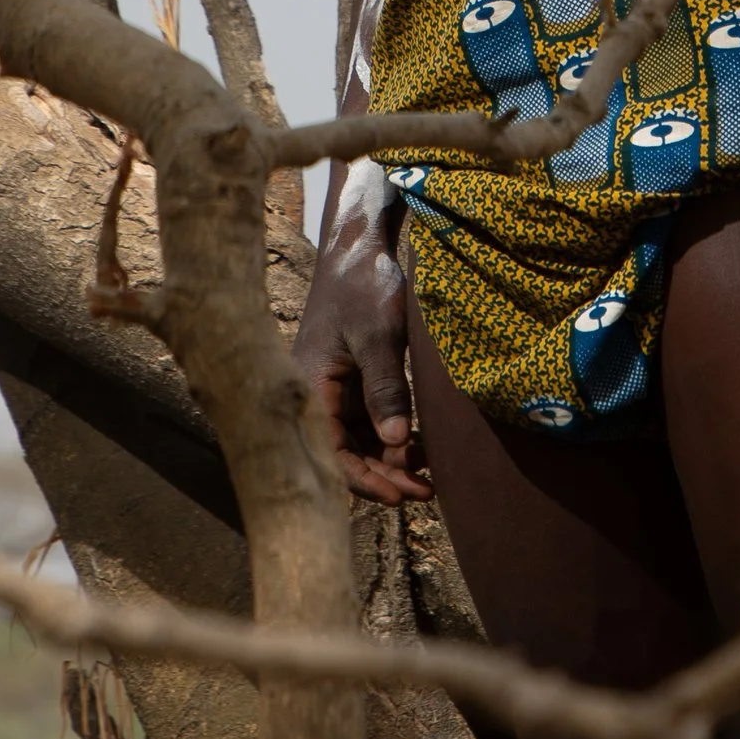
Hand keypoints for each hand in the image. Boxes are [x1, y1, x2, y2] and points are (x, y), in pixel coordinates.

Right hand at [293, 187, 431, 503]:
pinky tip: (423, 449)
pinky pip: (370, 420)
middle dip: (384, 476)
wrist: (361, 242)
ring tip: (430, 479)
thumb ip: (386, 389)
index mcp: (309, 386)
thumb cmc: (363, 283)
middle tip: (427, 493)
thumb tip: (395, 444)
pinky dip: (394, 437)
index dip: (364, 480)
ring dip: (391, 461)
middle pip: (345, 453)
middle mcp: (316, 394)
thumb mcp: (377, 336)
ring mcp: (335, 388)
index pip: (330, 452)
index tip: (401, 496)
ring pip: (360, 440)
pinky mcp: (354, 378)